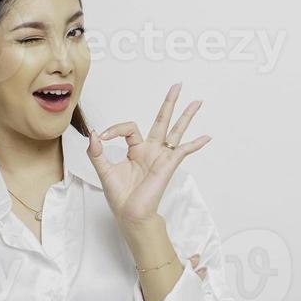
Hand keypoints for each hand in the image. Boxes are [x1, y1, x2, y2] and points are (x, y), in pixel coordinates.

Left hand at [85, 83, 211, 228]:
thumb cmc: (120, 196)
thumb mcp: (103, 171)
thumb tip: (94, 134)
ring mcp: (161, 157)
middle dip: (169, 103)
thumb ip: (96, 153)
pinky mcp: (168, 165)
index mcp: (136, 150)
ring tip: (197, 101)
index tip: (103, 137)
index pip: (130, 128)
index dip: (115, 128)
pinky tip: (206, 137)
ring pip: (176, 130)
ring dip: (186, 116)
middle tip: (177, 85)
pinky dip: (195, 144)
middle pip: (162, 121)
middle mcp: (151, 150)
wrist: (130, 214)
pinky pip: (183, 151)